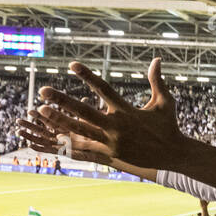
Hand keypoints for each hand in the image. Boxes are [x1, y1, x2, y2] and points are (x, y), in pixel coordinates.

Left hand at [21, 59, 185, 173]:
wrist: (174, 155)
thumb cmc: (169, 126)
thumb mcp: (165, 101)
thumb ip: (157, 80)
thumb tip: (157, 58)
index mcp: (127, 112)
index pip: (103, 89)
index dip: (87, 76)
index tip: (72, 65)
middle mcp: (116, 128)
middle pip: (84, 112)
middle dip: (63, 101)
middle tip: (43, 90)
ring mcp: (111, 144)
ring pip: (79, 132)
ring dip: (59, 122)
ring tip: (41, 112)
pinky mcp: (109, 156)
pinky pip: (85, 150)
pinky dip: (69, 144)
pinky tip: (52, 137)